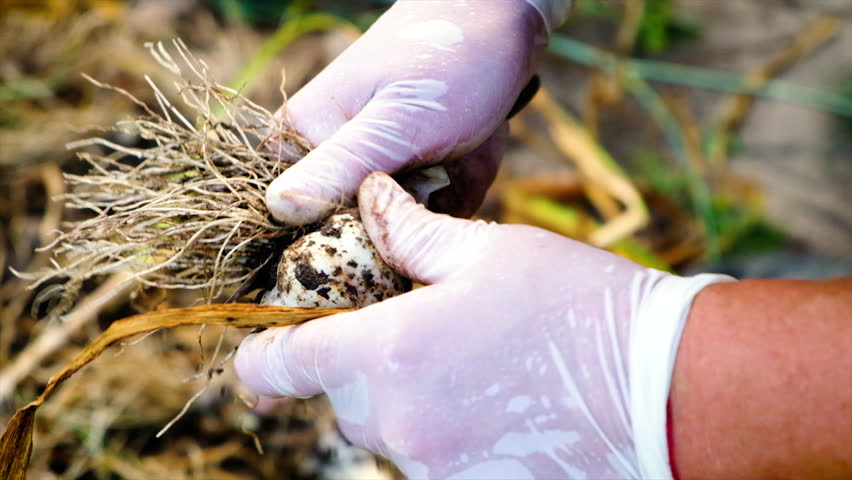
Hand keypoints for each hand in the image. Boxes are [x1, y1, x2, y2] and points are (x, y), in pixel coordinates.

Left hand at [237, 173, 730, 478]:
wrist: (665, 392)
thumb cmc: (576, 308)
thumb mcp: (490, 253)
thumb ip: (411, 232)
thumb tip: (367, 198)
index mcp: (389, 354)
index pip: (282, 365)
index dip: (263, 355)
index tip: (265, 348)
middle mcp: (400, 425)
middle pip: (343, 397)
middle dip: (366, 364)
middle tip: (420, 328)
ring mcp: (434, 469)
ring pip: (389, 431)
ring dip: (411, 400)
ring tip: (475, 364)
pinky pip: (430, 460)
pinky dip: (447, 431)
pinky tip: (496, 402)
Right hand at [266, 0, 547, 224]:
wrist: (501, 22)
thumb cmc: (448, 63)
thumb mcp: (397, 122)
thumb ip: (340, 168)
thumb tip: (276, 210)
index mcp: (298, 139)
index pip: (311, 225)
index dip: (364, 228)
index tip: (410, 195)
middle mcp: (323, 155)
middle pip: (364, 227)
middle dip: (419, 206)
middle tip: (448, 160)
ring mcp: (364, 162)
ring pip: (402, 220)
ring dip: (446, 194)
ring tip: (462, 150)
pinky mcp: (397, 165)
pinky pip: (425, 205)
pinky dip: (456, 188)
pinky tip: (469, 154)